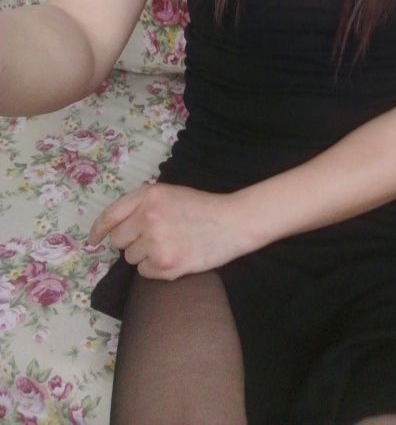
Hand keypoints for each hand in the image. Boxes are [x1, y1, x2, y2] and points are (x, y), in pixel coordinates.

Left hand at [87, 182, 252, 279]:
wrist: (232, 223)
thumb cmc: (201, 207)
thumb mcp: (169, 193)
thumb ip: (141, 203)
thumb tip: (111, 227)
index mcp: (149, 196)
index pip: (111, 215)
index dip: (98, 230)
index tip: (93, 240)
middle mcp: (148, 217)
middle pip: (118, 240)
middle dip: (130, 241)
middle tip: (153, 237)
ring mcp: (156, 242)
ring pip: (131, 258)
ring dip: (144, 255)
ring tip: (169, 244)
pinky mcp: (165, 264)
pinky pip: (144, 272)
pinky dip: (155, 268)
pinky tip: (174, 256)